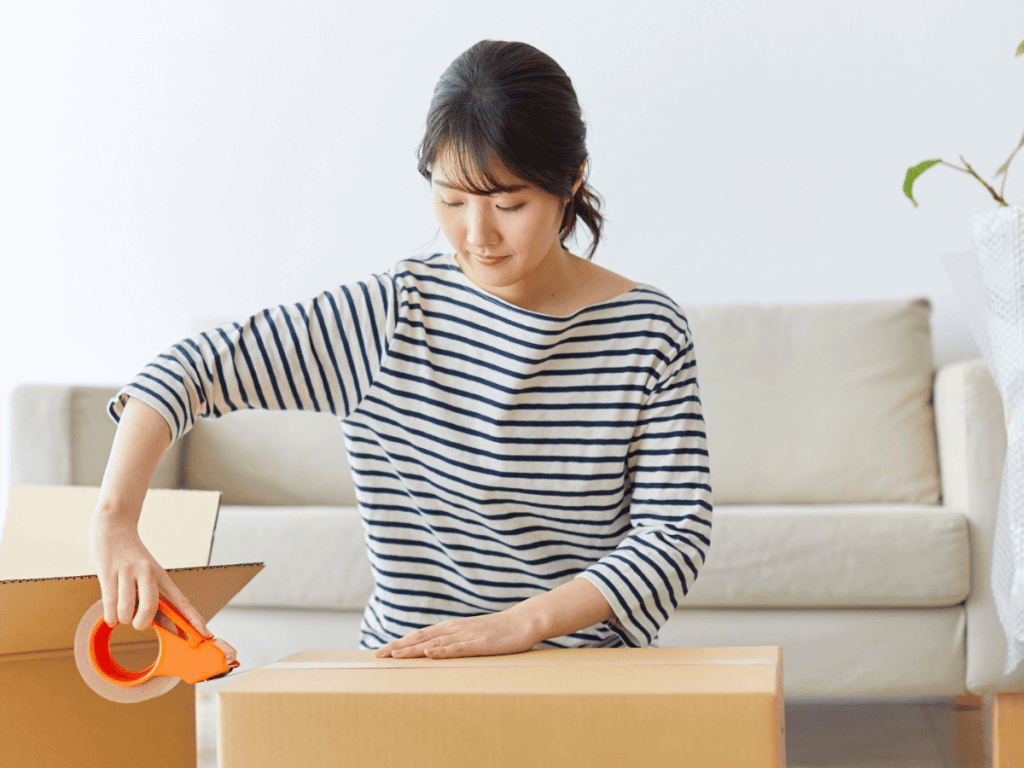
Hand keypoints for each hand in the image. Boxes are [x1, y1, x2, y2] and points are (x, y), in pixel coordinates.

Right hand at [88, 512, 235, 664]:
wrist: (114, 524)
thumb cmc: (131, 556)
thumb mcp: (148, 573)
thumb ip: (152, 596)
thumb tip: (160, 623)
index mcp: (162, 576)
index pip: (181, 600)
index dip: (193, 618)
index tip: (205, 633)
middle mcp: (148, 573)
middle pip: (151, 608)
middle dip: (142, 624)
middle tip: (137, 623)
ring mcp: (128, 571)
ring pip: (127, 610)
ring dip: (123, 619)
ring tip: (120, 613)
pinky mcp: (108, 571)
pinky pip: (110, 604)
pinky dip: (111, 617)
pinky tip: (112, 617)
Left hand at [374, 608, 541, 659]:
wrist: (523, 621)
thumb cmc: (498, 631)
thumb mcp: (471, 635)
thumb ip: (453, 642)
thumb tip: (434, 652)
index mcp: (450, 628)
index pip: (419, 635)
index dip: (399, 643)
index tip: (381, 652)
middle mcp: (454, 629)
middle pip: (420, 638)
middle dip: (398, 647)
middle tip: (378, 656)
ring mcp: (466, 635)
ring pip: (435, 643)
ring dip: (414, 649)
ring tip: (396, 656)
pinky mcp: (480, 643)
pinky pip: (458, 648)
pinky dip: (442, 651)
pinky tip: (430, 653)